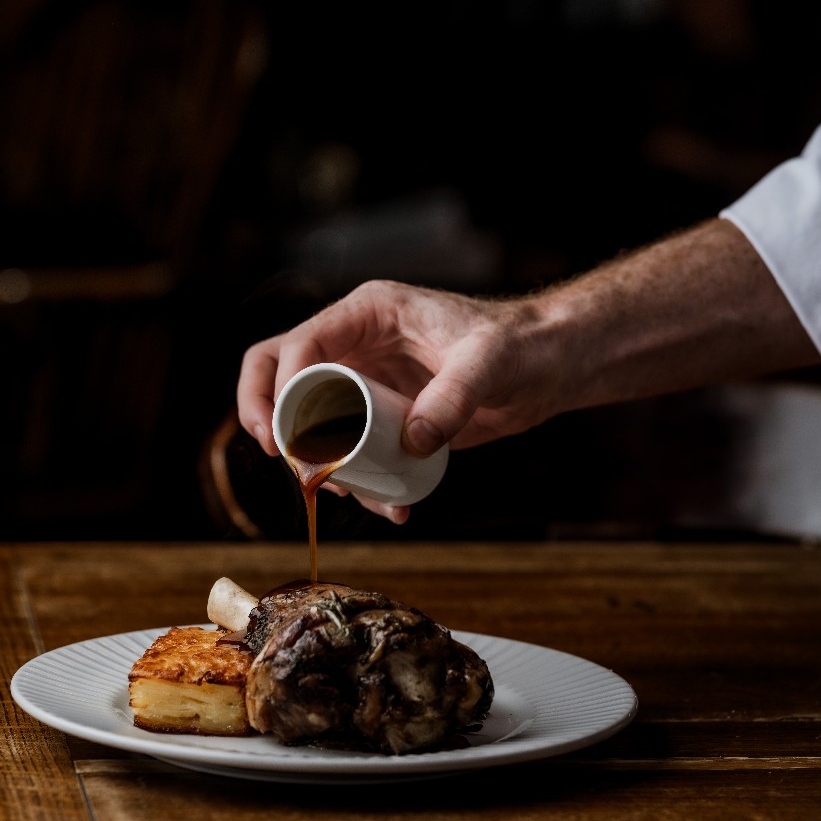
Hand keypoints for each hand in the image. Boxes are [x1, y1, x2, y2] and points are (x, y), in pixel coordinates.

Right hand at [238, 281, 560, 503]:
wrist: (549, 365)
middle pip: (281, 376)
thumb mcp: (490, 362)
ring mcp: (367, 382)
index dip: (280, 388)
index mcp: (369, 313)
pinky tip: (392, 507)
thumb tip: (413, 441)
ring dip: (315, 461)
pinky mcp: (384, 417)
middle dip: (271, 420)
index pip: (299, 344)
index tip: (288, 435)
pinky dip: (360, 482)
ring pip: (310, 420)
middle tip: (288, 462)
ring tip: (346, 493)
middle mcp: (357, 344)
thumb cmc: (522, 344)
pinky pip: (351, 450)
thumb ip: (455, 395)